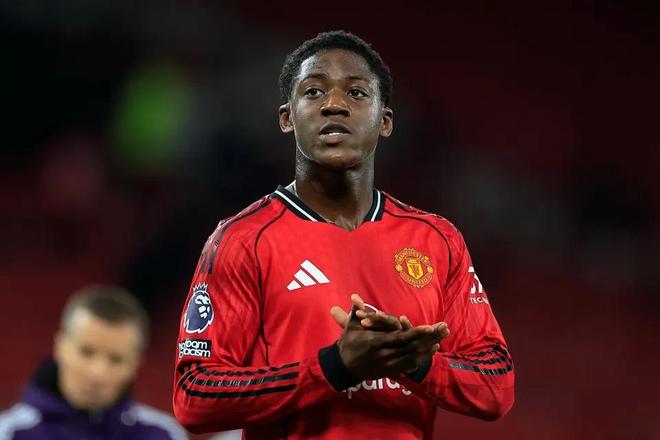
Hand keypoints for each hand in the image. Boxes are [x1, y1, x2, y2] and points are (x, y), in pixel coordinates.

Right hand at [329, 295, 449, 378]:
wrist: (343, 368)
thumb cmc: (348, 344)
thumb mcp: (350, 327)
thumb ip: (355, 311)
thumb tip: (354, 296)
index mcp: (376, 342)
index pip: (400, 338)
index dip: (416, 333)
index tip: (429, 327)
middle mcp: (385, 355)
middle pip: (412, 347)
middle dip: (429, 338)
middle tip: (443, 328)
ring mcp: (389, 365)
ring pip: (413, 357)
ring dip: (429, 347)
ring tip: (442, 337)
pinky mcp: (390, 371)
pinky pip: (410, 365)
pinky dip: (422, 357)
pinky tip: (431, 350)